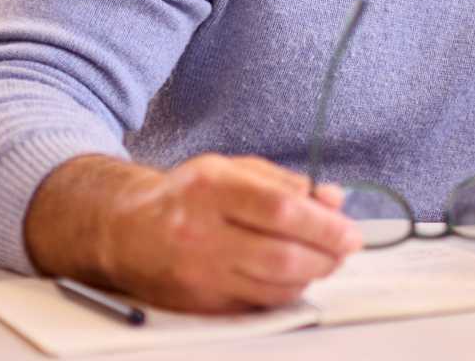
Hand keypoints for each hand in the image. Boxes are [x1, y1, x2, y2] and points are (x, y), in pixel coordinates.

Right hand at [24, 153, 362, 312]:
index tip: (350, 231)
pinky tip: (295, 275)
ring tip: (325, 259)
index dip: (324, 225)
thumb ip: (286, 183)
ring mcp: (197, 273)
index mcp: (211, 189)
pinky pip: (257, 304)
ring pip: (274, 286)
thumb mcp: (233, 170)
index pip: (281, 210)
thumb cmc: (187, 196)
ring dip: (312, 275)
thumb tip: (333, 200)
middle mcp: (200, 233)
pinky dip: (286, 291)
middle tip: (345, 248)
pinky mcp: (197, 303)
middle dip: (327, 255)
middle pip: (281, 255)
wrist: (124, 230)